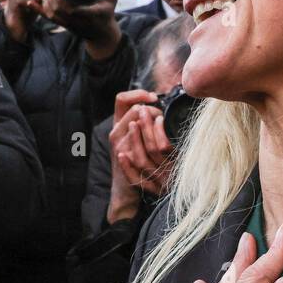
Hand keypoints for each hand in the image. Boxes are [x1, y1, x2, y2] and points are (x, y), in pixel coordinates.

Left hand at [43, 0, 121, 52]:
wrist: (101, 35)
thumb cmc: (106, 16)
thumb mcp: (112, 1)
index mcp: (90, 15)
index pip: (73, 9)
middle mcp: (77, 21)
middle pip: (58, 10)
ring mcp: (68, 23)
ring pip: (52, 14)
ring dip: (46, 1)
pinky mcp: (62, 24)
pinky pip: (47, 18)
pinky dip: (38, 10)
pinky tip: (31, 2)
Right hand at [107, 91, 173, 221]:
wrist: (125, 189)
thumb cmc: (136, 160)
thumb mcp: (137, 137)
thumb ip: (145, 120)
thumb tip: (165, 103)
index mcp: (118, 126)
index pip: (121, 100)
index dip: (137, 94)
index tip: (153, 96)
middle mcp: (117, 136)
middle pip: (131, 114)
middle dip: (150, 111)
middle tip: (162, 114)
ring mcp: (122, 151)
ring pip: (136, 133)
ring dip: (152, 126)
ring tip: (162, 121)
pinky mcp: (128, 166)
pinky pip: (139, 155)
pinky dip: (151, 142)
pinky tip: (160, 131)